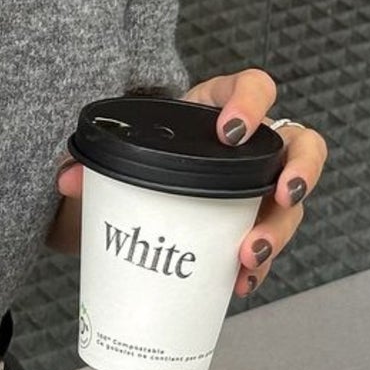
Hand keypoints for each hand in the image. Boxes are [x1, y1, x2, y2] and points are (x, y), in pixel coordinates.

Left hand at [52, 70, 327, 297]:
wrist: (134, 184)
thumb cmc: (140, 153)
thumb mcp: (121, 149)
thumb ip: (92, 161)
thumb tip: (68, 179)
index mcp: (220, 107)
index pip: (254, 86)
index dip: (253, 102)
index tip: (232, 131)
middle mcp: (253, 144)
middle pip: (302, 146)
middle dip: (301, 171)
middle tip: (281, 196)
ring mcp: (259, 184)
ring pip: (291, 203)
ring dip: (277, 231)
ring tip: (248, 256)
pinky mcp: (252, 223)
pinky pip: (268, 243)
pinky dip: (257, 266)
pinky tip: (238, 282)